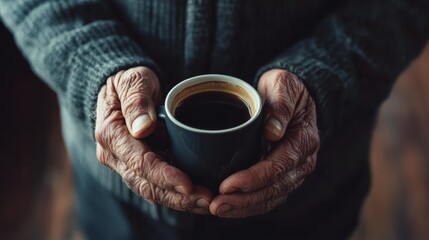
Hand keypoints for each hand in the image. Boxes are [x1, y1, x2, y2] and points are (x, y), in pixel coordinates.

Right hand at [95, 66, 211, 213]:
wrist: (124, 90)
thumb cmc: (130, 81)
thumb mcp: (133, 80)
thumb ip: (137, 101)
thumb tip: (143, 128)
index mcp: (111, 135)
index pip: (139, 162)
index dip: (164, 176)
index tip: (188, 184)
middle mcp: (115, 156)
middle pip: (146, 184)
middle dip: (177, 196)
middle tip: (206, 200)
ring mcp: (126, 164)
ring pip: (152, 191)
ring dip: (179, 201)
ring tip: (207, 204)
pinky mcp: (139, 168)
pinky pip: (157, 186)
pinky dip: (177, 194)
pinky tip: (198, 198)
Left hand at [209, 69, 319, 217]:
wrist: (291, 95)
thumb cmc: (284, 88)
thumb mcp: (283, 84)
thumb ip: (280, 104)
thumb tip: (272, 132)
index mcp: (303, 140)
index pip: (278, 166)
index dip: (253, 178)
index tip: (228, 184)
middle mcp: (302, 161)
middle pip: (274, 188)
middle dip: (244, 200)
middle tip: (216, 205)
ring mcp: (293, 171)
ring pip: (271, 197)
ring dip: (244, 207)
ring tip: (217, 209)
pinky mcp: (282, 176)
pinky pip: (268, 197)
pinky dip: (248, 205)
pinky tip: (229, 207)